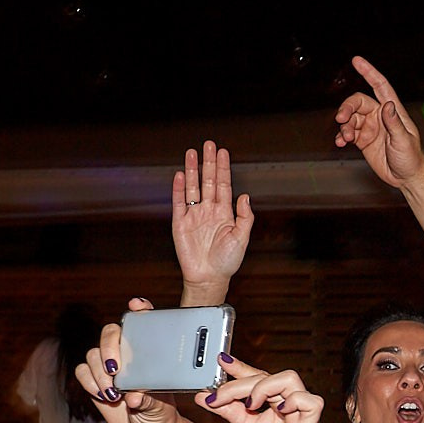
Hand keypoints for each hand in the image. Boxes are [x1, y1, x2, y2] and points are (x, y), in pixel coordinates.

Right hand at [74, 312, 180, 422]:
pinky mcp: (94, 377)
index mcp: (149, 351)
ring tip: (114, 394)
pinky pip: (82, 371)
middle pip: (110, 333)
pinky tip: (104, 396)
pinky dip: (90, 382)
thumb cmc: (161, 413)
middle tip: (115, 369)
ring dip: (100, 373)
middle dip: (108, 347)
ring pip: (93, 353)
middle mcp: (127, 351)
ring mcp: (108, 363)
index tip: (137, 306)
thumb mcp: (162, 409)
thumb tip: (134, 398)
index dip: (140, 310)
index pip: (144, 322)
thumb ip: (150, 401)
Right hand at [172, 141, 253, 301]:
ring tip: (193, 153)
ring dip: (193, 170)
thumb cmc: (227, 261)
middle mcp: (209, 210)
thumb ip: (245, 217)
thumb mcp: (242, 238)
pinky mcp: (180, 222)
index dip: (223, 169)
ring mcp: (194, 215)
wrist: (208, 277)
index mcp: (225, 213)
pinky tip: (181, 174)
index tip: (223, 152)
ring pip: (193, 187)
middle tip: (209, 144)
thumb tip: (245, 196)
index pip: (223, 185)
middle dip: (209, 163)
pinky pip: (178, 202)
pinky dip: (179, 188)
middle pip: (208, 181)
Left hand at [202, 356, 326, 422]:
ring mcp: (301, 411)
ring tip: (250, 405)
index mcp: (276, 401)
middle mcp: (289, 402)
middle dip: (239, 383)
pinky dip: (293, 401)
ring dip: (264, 387)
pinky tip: (278, 411)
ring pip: (289, 379)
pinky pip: (309, 401)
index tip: (222, 361)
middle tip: (219, 396)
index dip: (240, 367)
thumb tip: (205, 396)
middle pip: (268, 375)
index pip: (258, 376)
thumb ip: (228, 411)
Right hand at [333, 56, 423, 187]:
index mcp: (393, 112)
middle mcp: (380, 116)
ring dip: (344, 126)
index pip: (380, 86)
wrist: (405, 178)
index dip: (369, 72)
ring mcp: (371, 127)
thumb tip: (388, 105)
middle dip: (347, 108)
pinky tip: (340, 143)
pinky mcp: (363, 140)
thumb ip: (394, 123)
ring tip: (345, 138)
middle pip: (358, 102)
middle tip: (341, 119)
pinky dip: (342, 136)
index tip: (357, 60)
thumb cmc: (411, 159)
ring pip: (351, 118)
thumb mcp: (404, 141)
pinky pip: (348, 132)